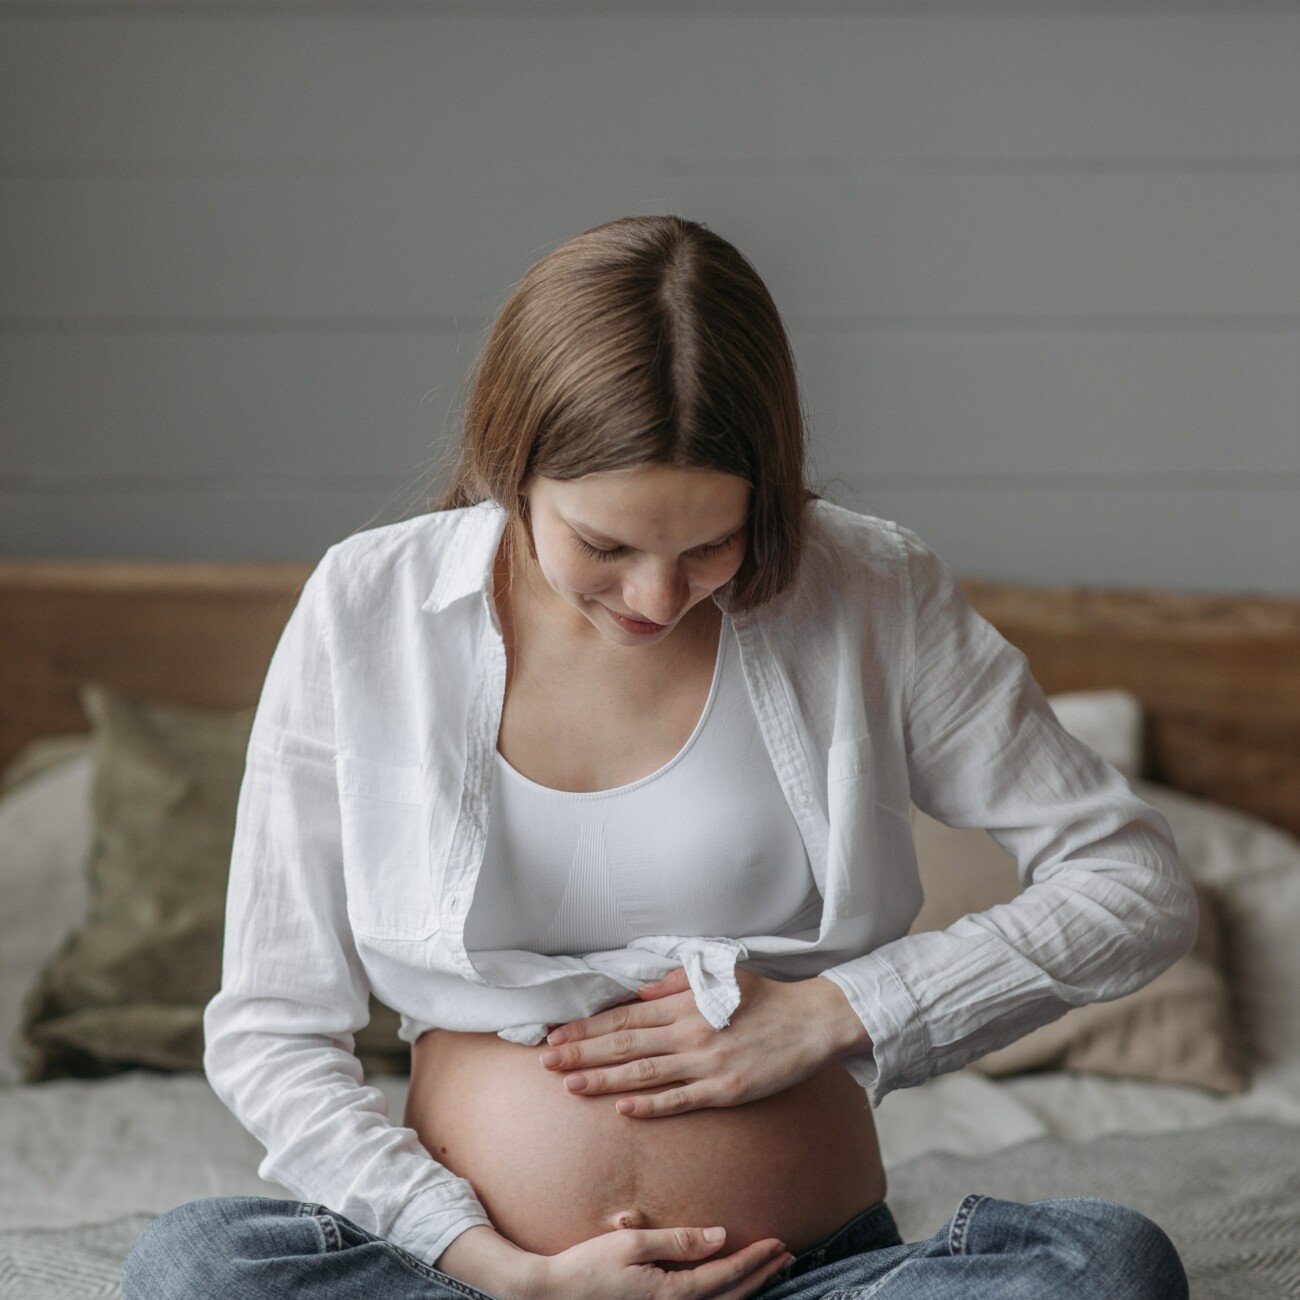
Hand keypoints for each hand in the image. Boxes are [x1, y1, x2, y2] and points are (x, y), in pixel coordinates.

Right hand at [437, 1222, 791, 1299]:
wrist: (553, 1294)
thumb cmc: (587, 1265)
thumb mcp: (631, 1243)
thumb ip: (676, 1241)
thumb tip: (718, 1236)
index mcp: (670, 1295)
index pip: (724, 1276)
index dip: (754, 1260)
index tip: (778, 1243)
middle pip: (730, 1296)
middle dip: (761, 1274)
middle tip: (787, 1254)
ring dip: (748, 1286)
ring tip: (771, 1267)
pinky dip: (725, 1295)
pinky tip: (732, 1283)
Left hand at [539, 968, 868, 1117]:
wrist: (811, 1021)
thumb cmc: (764, 997)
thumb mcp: (717, 976)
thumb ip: (675, 983)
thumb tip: (638, 992)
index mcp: (684, 1003)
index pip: (623, 1017)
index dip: (587, 1027)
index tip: (556, 1033)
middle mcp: (689, 1032)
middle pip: (624, 1044)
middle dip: (581, 1052)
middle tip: (545, 1061)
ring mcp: (707, 1063)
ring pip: (644, 1073)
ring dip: (604, 1080)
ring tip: (570, 1085)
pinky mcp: (726, 1091)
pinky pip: (681, 1100)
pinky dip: (651, 1106)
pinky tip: (623, 1110)